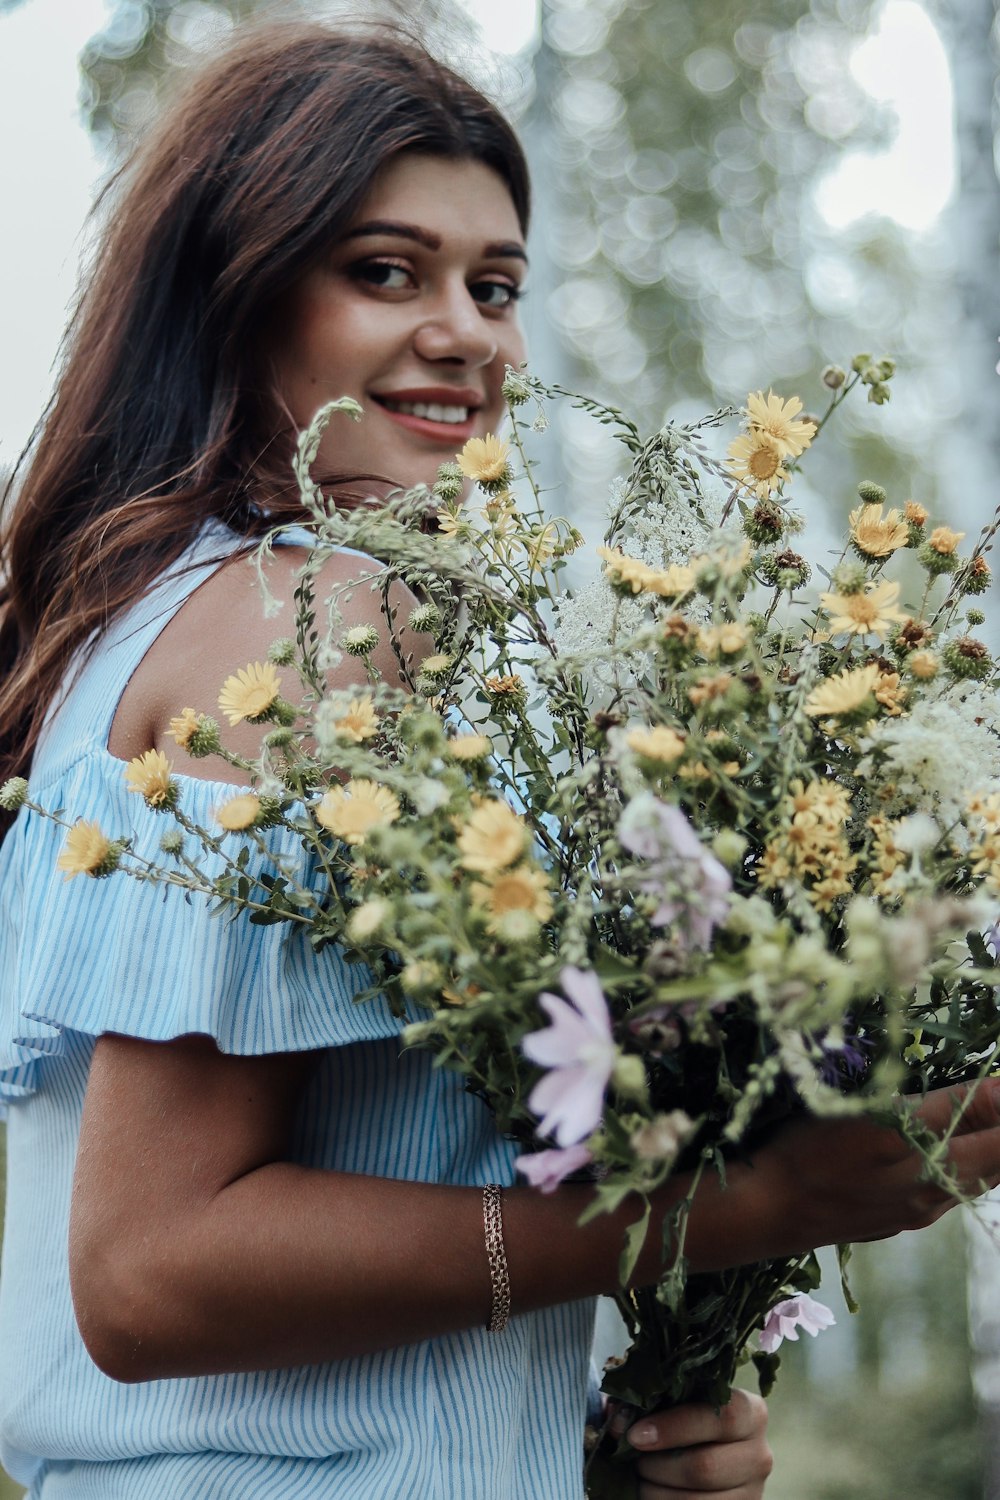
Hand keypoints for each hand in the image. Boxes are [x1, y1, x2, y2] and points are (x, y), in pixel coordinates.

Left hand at [610, 1389, 771, 1499]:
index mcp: (750, 1413)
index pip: (720, 1416)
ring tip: (640, 1479)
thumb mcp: (679, 1402)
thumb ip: (654, 1401)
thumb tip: (615, 1413)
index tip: (636, 1435)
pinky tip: (652, 1493)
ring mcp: (752, 1493)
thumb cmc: (687, 1420)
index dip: (674, 1426)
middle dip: (657, 1466)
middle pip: (704, 1467)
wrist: (707, 1454)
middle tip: (634, 1461)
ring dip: (655, 1492)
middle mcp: (759, 1455)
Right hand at [750, 1078, 999, 1257]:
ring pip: (963, 1178)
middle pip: (992, 1163)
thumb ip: (952, 1107)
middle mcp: (933, 1199)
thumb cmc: (817, 1155)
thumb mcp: (884, 1119)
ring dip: (979, 1147)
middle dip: (996, 1126)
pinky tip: (932, 1149)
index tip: (998, 1080)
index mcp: (941, 1172)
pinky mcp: (885, 1218)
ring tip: (976, 1116)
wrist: (764, 1210)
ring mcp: (909, 1213)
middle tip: (989, 1094)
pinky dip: (949, 1164)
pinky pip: (935, 1191)